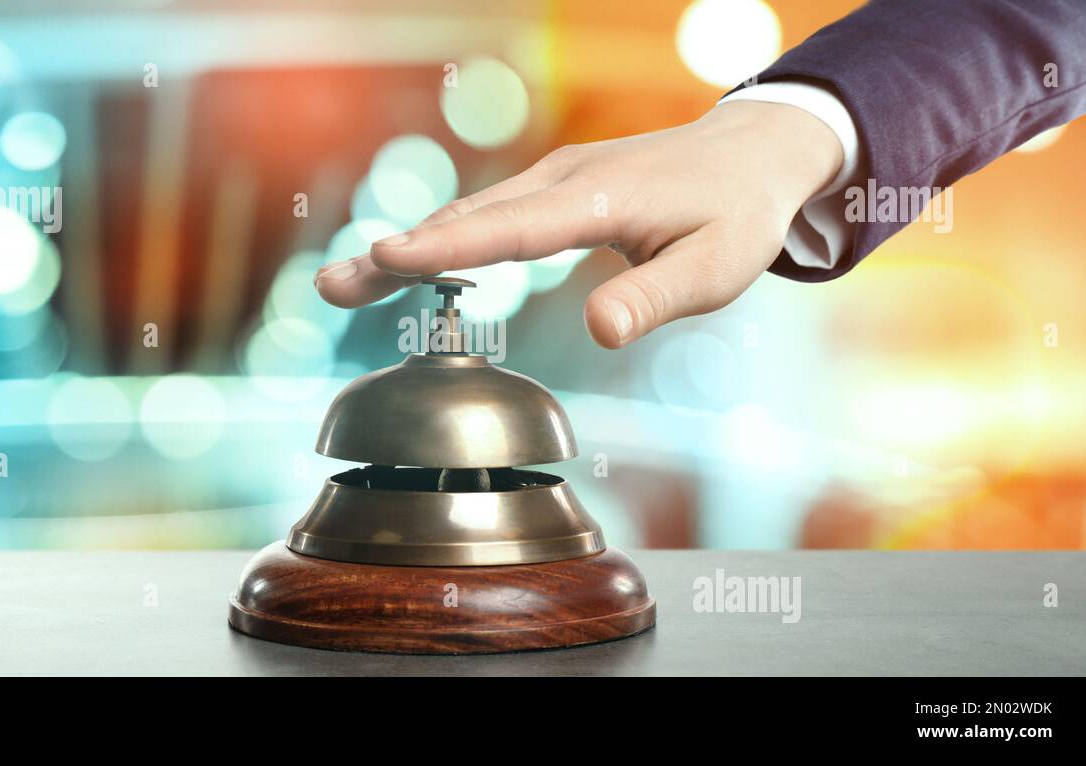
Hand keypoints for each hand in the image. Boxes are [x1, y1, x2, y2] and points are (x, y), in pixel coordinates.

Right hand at [314, 100, 842, 348]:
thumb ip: (657, 298)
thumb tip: (599, 330)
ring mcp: (555, 179)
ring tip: (348, 281)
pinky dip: (443, 237)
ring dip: (409, 247)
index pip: (511, 228)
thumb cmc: (737, 214)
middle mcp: (564, 180)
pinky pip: (488, 212)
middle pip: (467, 218)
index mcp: (599, 198)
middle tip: (332, 284)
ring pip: (469, 212)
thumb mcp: (718, 265)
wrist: (753, 153)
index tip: (385, 258)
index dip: (446, 247)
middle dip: (397, 253)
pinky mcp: (555, 187)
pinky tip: (412, 260)